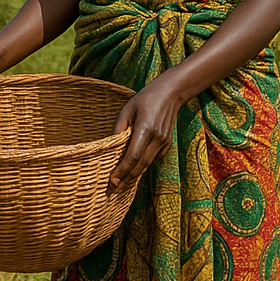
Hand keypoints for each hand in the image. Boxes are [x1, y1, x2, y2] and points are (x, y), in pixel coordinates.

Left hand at [108, 72, 183, 188]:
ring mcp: (164, 142)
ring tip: (121, 178)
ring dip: (135, 173)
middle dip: (127, 177)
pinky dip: (144, 163)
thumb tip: (109, 146)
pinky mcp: (168, 144)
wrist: (169, 94)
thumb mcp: (127, 110)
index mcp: (145, 128)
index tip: (113, 182)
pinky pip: (154, 159)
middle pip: (140, 165)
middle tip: (113, 186)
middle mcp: (156, 138)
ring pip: (147, 164)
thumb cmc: (144, 99)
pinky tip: (136, 162)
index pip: (132, 156)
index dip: (122, 171)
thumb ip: (118, 128)